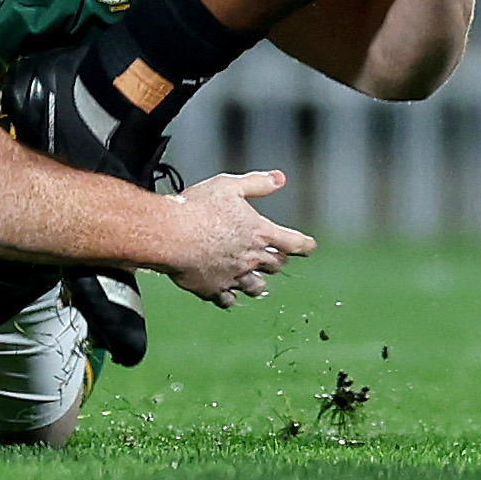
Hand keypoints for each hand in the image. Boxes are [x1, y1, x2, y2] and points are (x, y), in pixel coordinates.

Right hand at [162, 171, 315, 306]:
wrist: (170, 235)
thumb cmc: (198, 207)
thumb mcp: (231, 185)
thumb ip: (258, 183)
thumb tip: (280, 179)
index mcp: (259, 232)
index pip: (293, 243)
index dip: (304, 245)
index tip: (310, 247)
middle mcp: (251, 258)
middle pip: (275, 266)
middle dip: (277, 262)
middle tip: (276, 259)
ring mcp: (233, 276)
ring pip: (256, 287)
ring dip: (259, 284)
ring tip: (258, 284)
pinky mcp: (213, 289)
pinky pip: (228, 300)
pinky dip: (232, 298)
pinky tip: (230, 296)